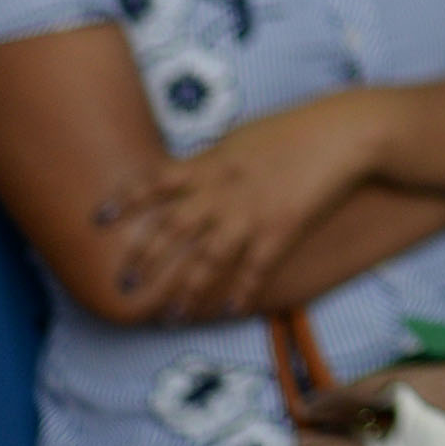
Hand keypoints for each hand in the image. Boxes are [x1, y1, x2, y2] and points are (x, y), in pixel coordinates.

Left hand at [100, 92, 394, 320]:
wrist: (345, 133)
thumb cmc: (296, 129)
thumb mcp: (244, 136)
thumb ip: (213, 159)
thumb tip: (188, 174)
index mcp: (213, 162)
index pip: (158, 182)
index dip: (128, 200)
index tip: (99, 219)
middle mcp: (223, 190)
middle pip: (173, 228)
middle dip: (146, 258)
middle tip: (124, 286)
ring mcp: (251, 213)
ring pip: (208, 259)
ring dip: (187, 290)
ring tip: (171, 316)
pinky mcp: (281, 230)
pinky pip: (254, 269)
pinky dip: (241, 291)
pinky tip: (231, 310)